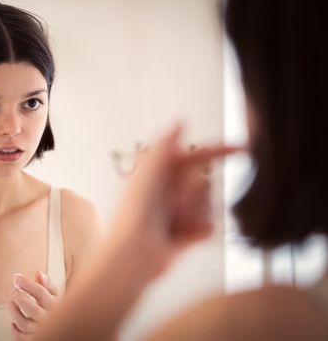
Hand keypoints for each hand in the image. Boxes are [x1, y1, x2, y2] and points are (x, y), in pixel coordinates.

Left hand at [9, 271, 57, 339]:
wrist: (67, 327)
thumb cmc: (57, 309)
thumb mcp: (56, 295)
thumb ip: (47, 285)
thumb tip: (38, 273)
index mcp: (55, 304)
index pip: (41, 292)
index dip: (27, 284)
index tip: (17, 278)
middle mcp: (50, 318)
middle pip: (33, 310)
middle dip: (19, 298)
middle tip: (12, 290)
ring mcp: (42, 330)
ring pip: (25, 324)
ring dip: (14, 312)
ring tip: (10, 302)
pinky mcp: (36, 339)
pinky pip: (22, 338)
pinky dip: (15, 331)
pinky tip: (13, 323)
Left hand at [114, 125, 241, 278]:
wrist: (133, 255)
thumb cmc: (134, 212)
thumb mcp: (148, 172)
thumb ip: (165, 146)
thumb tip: (180, 121)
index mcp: (160, 174)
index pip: (196, 156)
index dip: (218, 150)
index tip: (242, 148)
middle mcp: (170, 191)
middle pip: (204, 182)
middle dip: (195, 191)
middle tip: (176, 203)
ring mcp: (179, 213)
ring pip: (209, 205)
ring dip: (196, 212)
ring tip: (176, 222)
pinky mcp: (187, 234)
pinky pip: (209, 226)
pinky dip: (200, 230)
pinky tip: (185, 235)